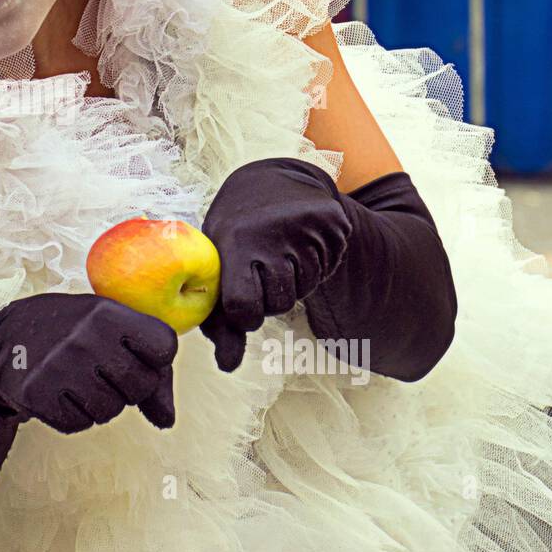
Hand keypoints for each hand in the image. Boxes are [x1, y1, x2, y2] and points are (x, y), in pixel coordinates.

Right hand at [0, 293, 177, 433]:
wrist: (6, 336)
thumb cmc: (71, 330)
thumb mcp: (110, 326)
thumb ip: (149, 366)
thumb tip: (167, 421)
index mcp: (106, 312)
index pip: (164, 347)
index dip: (155, 357)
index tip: (135, 352)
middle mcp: (84, 338)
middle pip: (141, 386)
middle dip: (129, 385)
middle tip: (103, 367)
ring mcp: (59, 367)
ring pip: (111, 410)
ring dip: (101, 402)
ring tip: (79, 378)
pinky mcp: (37, 394)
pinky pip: (79, 423)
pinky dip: (74, 414)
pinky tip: (60, 391)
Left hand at [200, 157, 352, 371]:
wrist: (272, 186)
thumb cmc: (235, 238)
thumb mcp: (219, 268)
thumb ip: (220, 321)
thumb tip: (227, 365)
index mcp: (233, 243)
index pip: (241, 307)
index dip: (244, 314)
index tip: (241, 299)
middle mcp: (268, 233)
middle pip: (276, 304)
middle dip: (267, 299)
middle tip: (258, 271)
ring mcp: (303, 228)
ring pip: (300, 291)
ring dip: (289, 285)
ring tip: (276, 256)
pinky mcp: (332, 225)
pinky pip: (323, 273)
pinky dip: (311, 271)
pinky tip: (297, 249)